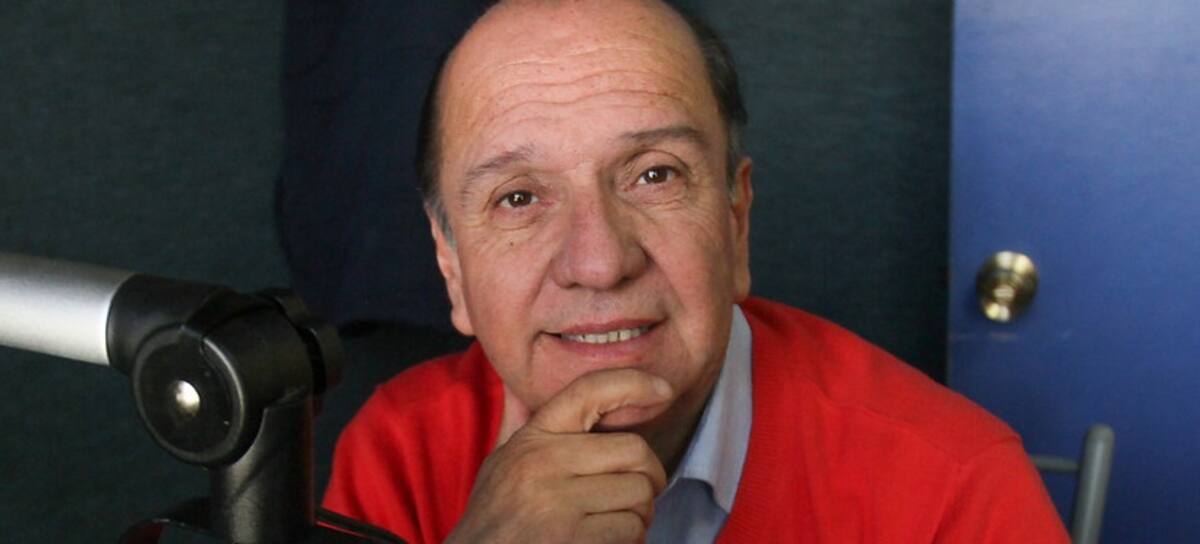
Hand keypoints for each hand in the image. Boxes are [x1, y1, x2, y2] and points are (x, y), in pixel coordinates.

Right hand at [447, 368, 672, 543]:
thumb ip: (517, 424)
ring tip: (616, 523)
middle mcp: (544, 464)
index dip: (633, 383)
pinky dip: (629, 540)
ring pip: (638, 493)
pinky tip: (607, 543)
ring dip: (639, 514)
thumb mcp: (500, 463)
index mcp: (532, 439)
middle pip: (633, 450)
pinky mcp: (572, 539)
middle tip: (638, 495)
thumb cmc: (494, 519)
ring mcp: (557, 503)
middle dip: (648, 476)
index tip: (663, 390)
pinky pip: (630, 529)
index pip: (589, 391)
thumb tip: (517, 386)